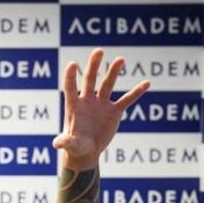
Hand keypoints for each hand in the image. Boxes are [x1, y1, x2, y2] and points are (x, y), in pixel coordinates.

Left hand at [56, 48, 150, 167]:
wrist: (87, 151)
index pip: (70, 87)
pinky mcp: (114, 111)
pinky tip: (146, 83)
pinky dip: (136, 92)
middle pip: (90, 79)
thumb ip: (65, 141)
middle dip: (94, 65)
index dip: (70, 76)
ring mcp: (101, 104)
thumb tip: (57, 143)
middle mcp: (87, 101)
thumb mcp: (71, 144)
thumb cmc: (75, 147)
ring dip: (114, 72)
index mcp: (74, 106)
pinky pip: (127, 99)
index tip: (72, 64)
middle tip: (99, 51)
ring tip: (120, 59)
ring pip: (108, 84)